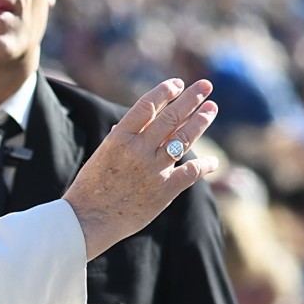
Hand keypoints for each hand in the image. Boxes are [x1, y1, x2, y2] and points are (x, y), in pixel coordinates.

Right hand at [63, 78, 218, 259]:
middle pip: (170, 118)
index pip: (146, 106)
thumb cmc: (91, 186)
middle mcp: (138, 150)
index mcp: (119, 138)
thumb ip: (119, 139)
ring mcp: (153, 169)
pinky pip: (191, 172)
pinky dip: (205, 165)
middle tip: (205, 87)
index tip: (177, 84)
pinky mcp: (165, 190)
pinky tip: (213, 161)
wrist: (89, 219)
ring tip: (211, 110)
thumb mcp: (102, 155)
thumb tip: (128, 123)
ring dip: (200, 122)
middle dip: (191, 99)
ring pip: (183, 139)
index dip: (164, 92)